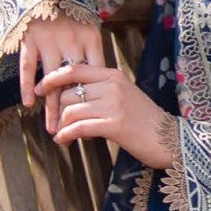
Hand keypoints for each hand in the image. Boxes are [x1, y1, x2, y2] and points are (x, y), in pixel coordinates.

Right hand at [20, 14, 104, 134]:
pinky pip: (28, 66)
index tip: (97, 120)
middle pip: (75, 84)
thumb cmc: (71, 9)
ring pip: (53, 80)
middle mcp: (72, 42)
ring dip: (52, 106)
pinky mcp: (29, 38)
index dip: (95, 99)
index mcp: (91, 39)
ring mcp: (50, 40)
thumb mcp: (88, 26)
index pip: (95, 76)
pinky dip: (28, 85)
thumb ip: (93, 52)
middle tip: (72, 134)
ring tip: (53, 128)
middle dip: (74, 110)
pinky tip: (29, 104)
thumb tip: (102, 82)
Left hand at [35, 61, 176, 169]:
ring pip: (70, 111)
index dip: (52, 78)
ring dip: (61, 126)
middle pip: (68, 93)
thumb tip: (71, 97)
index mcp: (114, 75)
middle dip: (57, 110)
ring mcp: (113, 105)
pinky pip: (78, 127)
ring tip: (62, 135)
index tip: (39, 89)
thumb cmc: (147, 122)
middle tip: (56, 124)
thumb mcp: (125, 96)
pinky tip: (64, 141)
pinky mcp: (114, 124)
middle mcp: (112, 86)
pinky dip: (66, 135)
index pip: (74, 69)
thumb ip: (102, 91)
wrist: (171, 139)